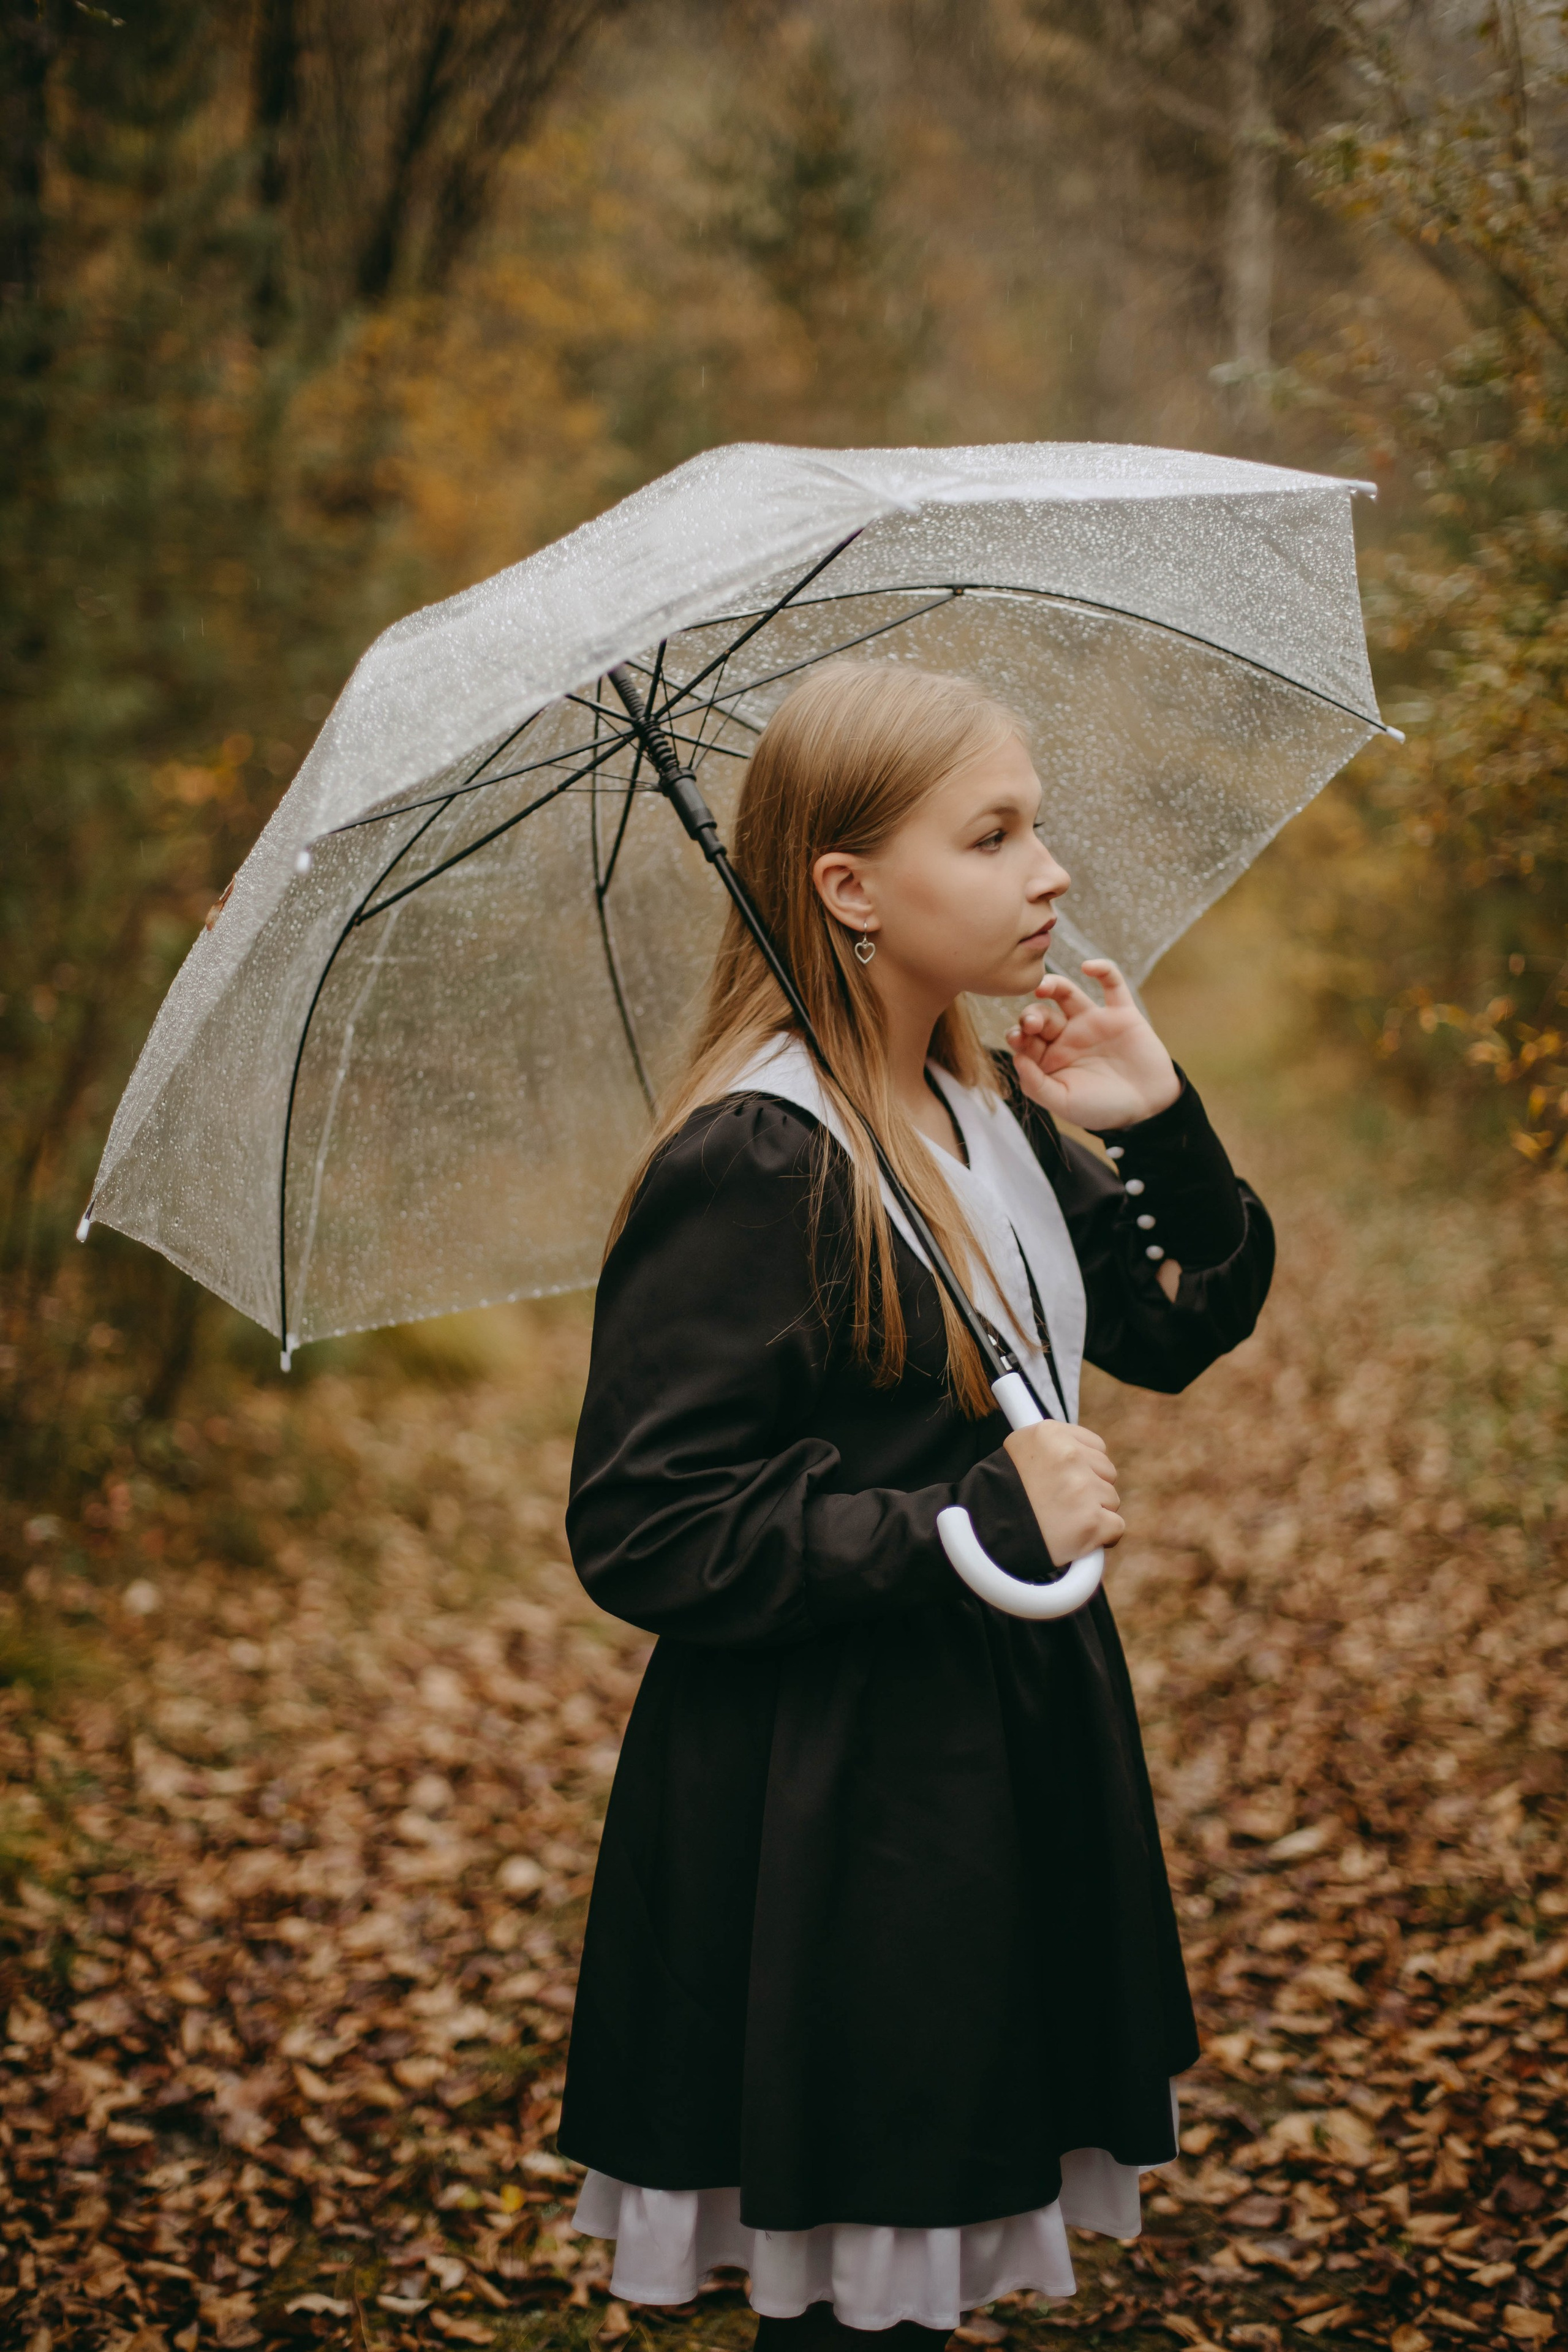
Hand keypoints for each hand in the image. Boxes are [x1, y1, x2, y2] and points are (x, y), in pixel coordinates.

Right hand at [1004, 1420, 1124, 1565]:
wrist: (984, 1535)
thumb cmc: (1001, 1497)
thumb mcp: (1019, 1453)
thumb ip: (1052, 1448)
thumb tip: (1082, 1448)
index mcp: (1050, 1434)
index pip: (1096, 1447)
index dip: (1084, 1469)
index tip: (1067, 1483)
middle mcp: (1068, 1455)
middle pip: (1107, 1472)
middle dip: (1090, 1490)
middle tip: (1061, 1504)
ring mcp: (1081, 1488)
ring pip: (1111, 1500)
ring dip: (1093, 1513)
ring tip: (1061, 1521)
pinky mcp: (1091, 1521)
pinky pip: (1116, 1526)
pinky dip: (1101, 1537)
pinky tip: (1076, 1537)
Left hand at [1006, 959, 1178, 1131]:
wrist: (1148, 1109)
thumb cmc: (1102, 1109)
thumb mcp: (1064, 1103)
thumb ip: (1036, 1084)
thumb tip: (1016, 1057)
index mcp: (1050, 1058)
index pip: (1025, 1038)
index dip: (1017, 1034)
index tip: (1018, 1039)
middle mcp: (1067, 1036)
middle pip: (1041, 1014)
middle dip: (1031, 1015)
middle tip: (1031, 1023)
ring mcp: (1093, 1022)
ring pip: (1067, 993)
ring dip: (1053, 984)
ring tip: (1042, 986)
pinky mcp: (1121, 1014)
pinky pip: (1112, 984)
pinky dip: (1103, 970)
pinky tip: (1088, 967)